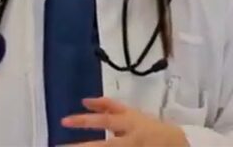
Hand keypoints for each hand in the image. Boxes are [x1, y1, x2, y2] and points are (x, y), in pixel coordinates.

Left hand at [62, 97, 188, 145]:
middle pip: (105, 146)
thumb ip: (107, 105)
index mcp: (129, 123)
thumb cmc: (149, 126)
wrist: (180, 144)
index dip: (84, 121)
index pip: (104, 121)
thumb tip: (83, 101)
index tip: (63, 121)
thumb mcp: (131, 112)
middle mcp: (131, 140)